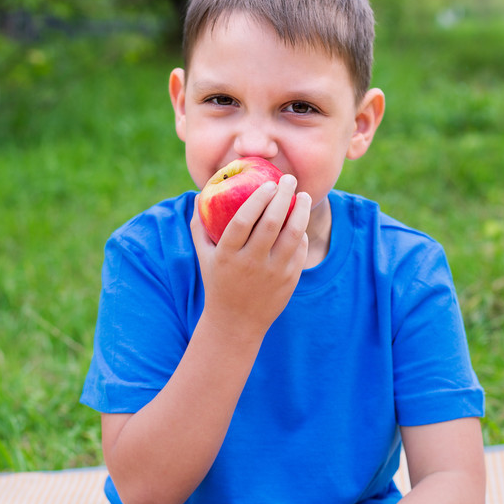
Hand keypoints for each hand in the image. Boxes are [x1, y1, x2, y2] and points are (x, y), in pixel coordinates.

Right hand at [191, 174, 310, 338]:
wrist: (236, 324)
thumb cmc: (218, 283)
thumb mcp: (203, 257)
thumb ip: (199, 226)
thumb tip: (200, 195)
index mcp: (228, 255)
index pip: (244, 220)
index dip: (258, 199)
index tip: (267, 184)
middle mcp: (251, 263)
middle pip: (272, 223)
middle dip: (284, 196)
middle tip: (289, 179)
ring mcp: (272, 273)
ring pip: (293, 235)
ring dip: (302, 211)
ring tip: (304, 196)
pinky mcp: (289, 281)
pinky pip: (299, 250)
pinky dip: (302, 233)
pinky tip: (300, 221)